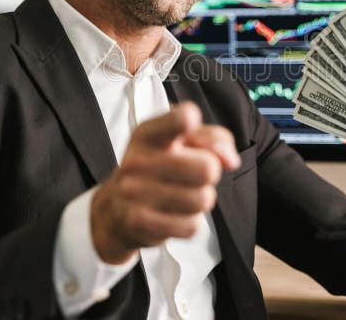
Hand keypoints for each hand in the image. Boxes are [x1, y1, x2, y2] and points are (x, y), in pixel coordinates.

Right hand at [90, 102, 239, 263]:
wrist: (115, 209)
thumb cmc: (157, 168)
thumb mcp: (180, 143)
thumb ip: (212, 139)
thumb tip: (230, 160)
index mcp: (148, 134)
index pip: (173, 121)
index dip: (185, 120)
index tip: (189, 121)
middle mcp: (137, 160)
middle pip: (207, 167)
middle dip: (210, 174)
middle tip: (194, 176)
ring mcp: (134, 192)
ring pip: (202, 199)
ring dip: (201, 200)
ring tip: (183, 195)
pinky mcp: (139, 222)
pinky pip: (190, 225)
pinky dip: (189, 223)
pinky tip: (173, 214)